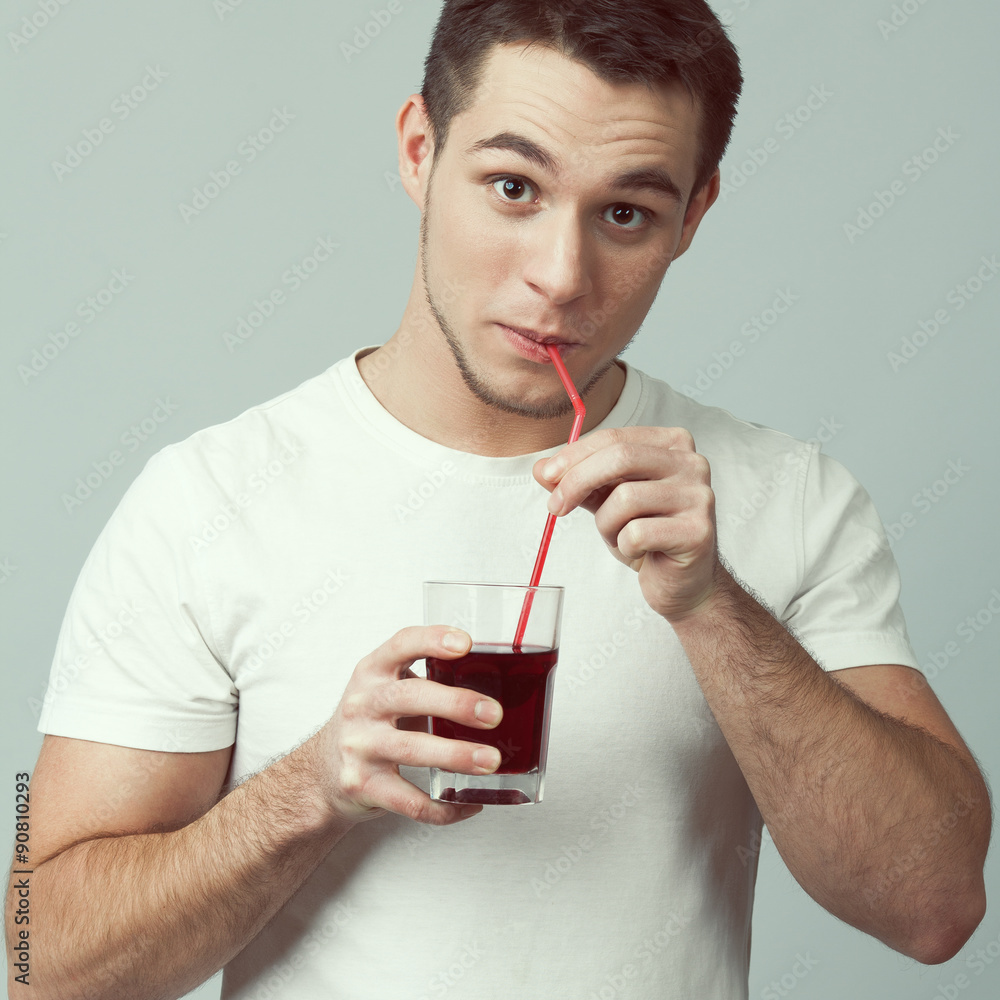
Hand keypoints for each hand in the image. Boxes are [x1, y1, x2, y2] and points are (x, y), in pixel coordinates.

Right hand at [312, 627, 503, 825]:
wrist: (323, 771)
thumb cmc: (369, 723)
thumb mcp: (386, 688)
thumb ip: (426, 681)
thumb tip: (495, 687)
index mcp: (373, 672)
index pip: (402, 644)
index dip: (433, 640)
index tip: (465, 644)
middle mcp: (362, 704)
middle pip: (410, 696)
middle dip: (456, 704)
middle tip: (493, 714)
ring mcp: (360, 745)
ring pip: (412, 749)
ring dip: (456, 755)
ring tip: (491, 761)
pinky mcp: (362, 785)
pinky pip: (409, 800)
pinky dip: (444, 807)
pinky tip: (468, 802)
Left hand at [532, 426, 721, 621]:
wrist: (683, 582)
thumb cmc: (648, 536)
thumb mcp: (607, 502)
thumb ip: (578, 481)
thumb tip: (541, 469)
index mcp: (672, 445)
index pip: (615, 438)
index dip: (574, 455)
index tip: (547, 475)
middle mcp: (692, 464)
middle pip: (621, 457)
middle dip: (577, 481)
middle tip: (556, 507)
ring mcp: (699, 496)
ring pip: (625, 498)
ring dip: (606, 524)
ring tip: (618, 536)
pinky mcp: (697, 531)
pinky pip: (637, 533)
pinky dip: (625, 546)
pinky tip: (640, 551)